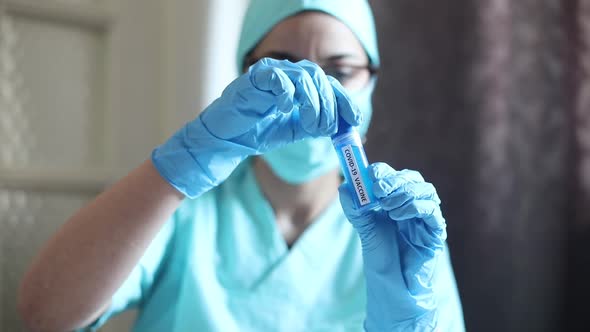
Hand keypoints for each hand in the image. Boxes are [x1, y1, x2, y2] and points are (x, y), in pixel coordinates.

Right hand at [152, 58, 360, 197]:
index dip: (344, 100)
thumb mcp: (293, 130)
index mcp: (297, 85)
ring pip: (304, 77)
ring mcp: (269, 74)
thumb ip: (314, 124)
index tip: (354, 120)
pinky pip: (278, 78)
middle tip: (327, 127)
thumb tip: (340, 123)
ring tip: (312, 124)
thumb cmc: (256, 132)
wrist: (225, 142)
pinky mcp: (253, 79)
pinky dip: (287, 93)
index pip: (327, 85)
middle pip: (320, 78)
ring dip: (314, 102)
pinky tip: (286, 109)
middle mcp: (286, 75)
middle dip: (330, 104)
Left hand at [339, 162, 446, 330]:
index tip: (370, 174)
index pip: (394, 176)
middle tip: (379, 189)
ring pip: (426, 190)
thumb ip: (355, 209)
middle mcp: (412, 205)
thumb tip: (344, 187)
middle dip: (395, 180)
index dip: (384, 171)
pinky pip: (432, 211)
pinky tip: (399, 216)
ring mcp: (425, 218)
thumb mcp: (365, 229)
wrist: (392, 285)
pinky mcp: (434, 232)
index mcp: (395, 200)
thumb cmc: (380, 256)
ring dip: (405, 193)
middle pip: (412, 179)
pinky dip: (416, 207)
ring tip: (387, 207)